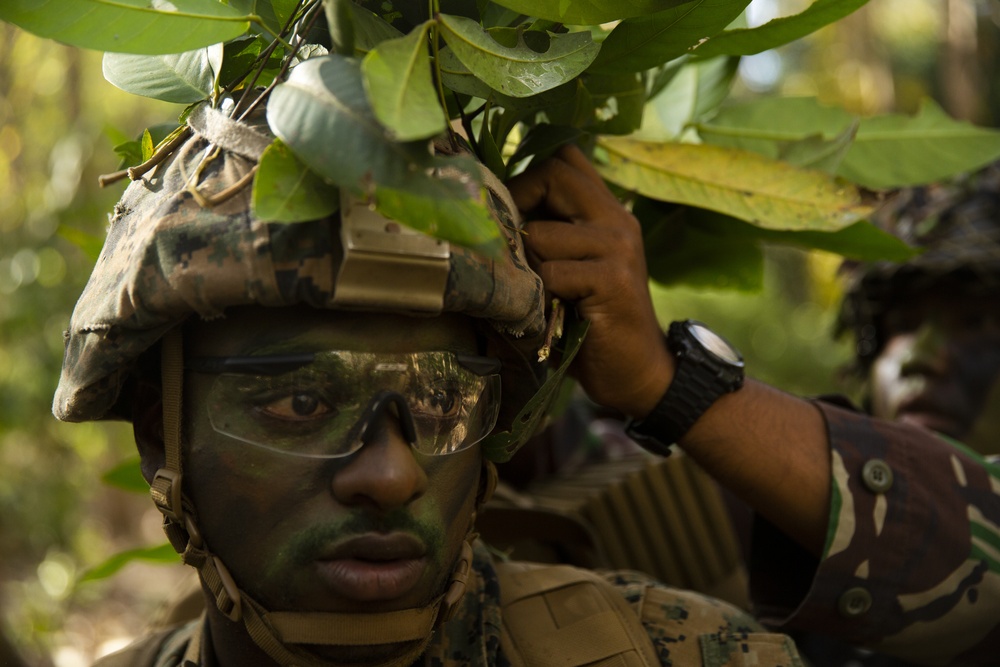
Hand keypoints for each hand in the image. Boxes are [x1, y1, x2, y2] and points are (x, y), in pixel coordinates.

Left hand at [506, 145, 671, 417]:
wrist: (637, 370)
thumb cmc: (591, 323)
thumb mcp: (573, 268)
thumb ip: (550, 236)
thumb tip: (489, 211)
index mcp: (607, 210)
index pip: (566, 156)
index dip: (527, 173)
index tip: (508, 209)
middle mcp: (617, 218)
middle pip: (553, 173)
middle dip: (517, 203)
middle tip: (510, 243)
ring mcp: (618, 246)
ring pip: (541, 234)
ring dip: (528, 266)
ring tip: (541, 293)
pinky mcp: (613, 278)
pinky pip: (553, 272)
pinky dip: (543, 296)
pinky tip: (557, 313)